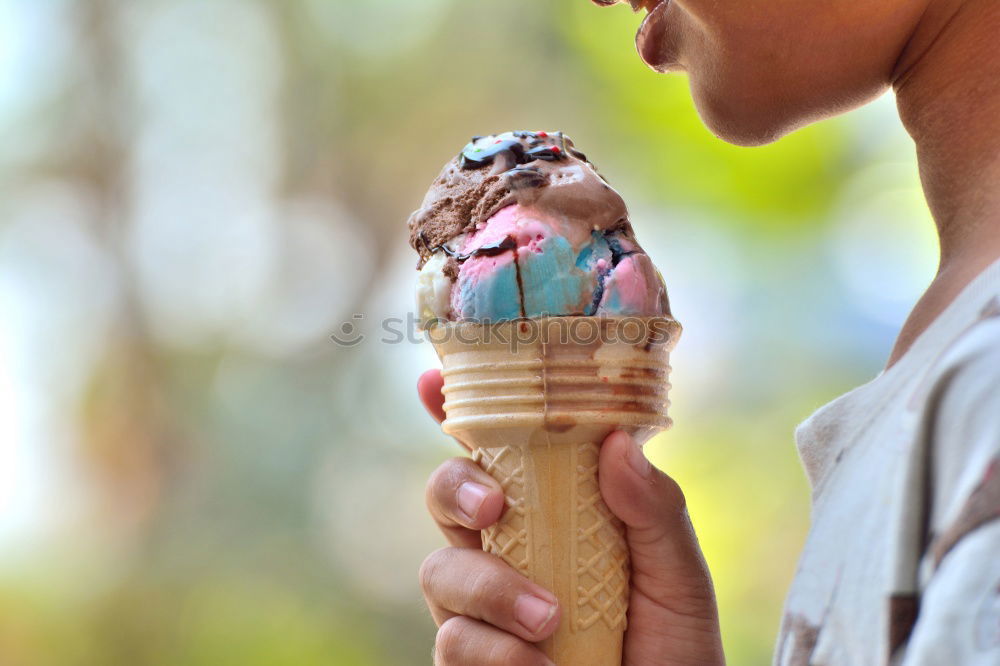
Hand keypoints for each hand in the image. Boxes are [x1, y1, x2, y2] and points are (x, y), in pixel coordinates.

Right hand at [418, 369, 724, 665]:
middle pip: (446, 496)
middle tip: (493, 507)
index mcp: (550, 512)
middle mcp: (506, 551)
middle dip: (456, 489)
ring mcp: (482, 609)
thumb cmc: (673, 644)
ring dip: (492, 590)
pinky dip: (497, 653)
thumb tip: (616, 442)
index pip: (496, 453)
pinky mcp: (470, 661)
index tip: (430, 378)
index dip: (453, 412)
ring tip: (551, 620)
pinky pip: (453, 642)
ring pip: (439, 572)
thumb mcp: (678, 573)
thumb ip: (654, 509)